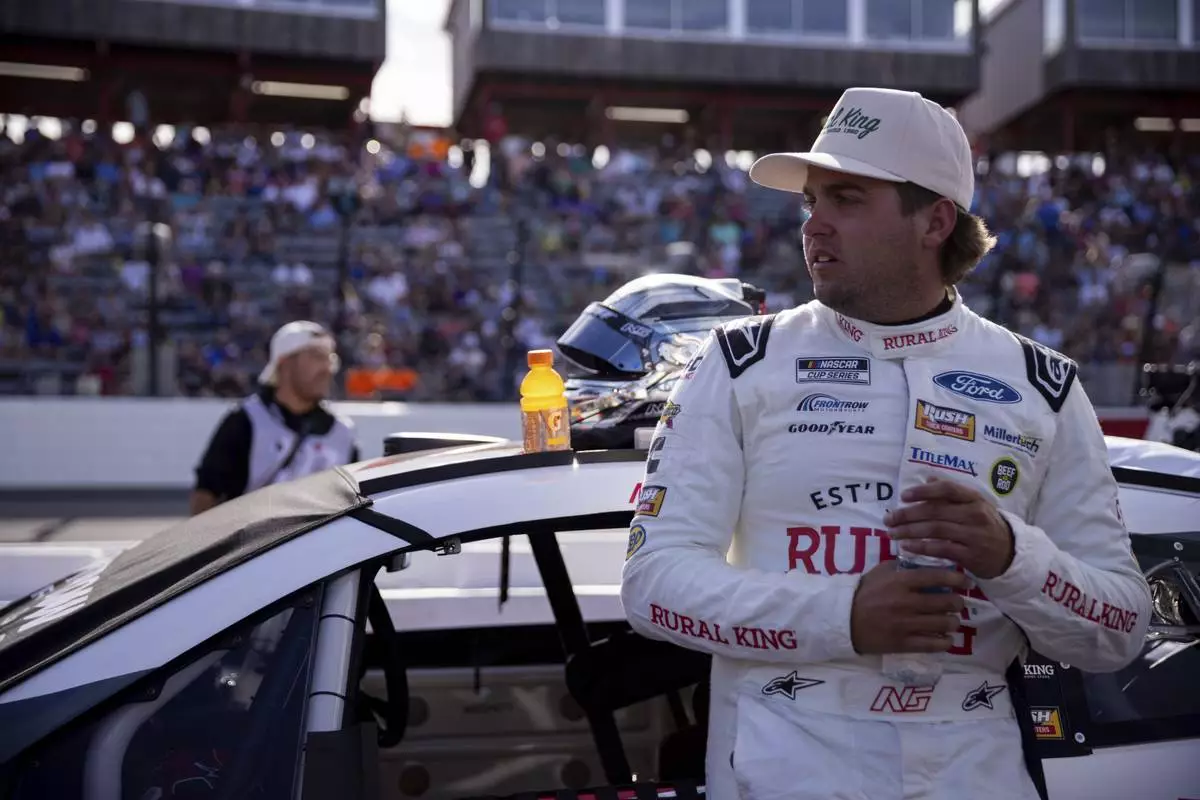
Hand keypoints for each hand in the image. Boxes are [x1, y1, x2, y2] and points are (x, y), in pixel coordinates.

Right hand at [850, 561, 968, 654]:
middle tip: (957, 603)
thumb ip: (902, 567)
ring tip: (952, 621)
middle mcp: (906, 602)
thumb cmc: (863, 593)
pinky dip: (945, 642)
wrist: (843, 620)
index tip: (966, 581)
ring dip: (953, 622)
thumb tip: (925, 562)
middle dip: (958, 602)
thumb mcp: (880, 572)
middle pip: (947, 602)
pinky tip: (946, 639)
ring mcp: (906, 624)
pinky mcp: (903, 643)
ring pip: (944, 624)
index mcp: (900, 582)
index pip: (937, 577)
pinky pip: (934, 644)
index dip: (957, 578)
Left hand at [884, 477, 1014, 579]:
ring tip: (892, 533)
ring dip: (910, 531)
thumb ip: (951, 492)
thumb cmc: (985, 525)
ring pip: (935, 530)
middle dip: (908, 515)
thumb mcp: (974, 504)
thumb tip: (928, 478)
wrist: (1009, 553)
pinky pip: (941, 549)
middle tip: (889, 519)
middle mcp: (975, 515)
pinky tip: (906, 546)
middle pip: (936, 511)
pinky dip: (921, 547)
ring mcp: (973, 536)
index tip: (903, 496)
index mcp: (975, 498)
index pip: (948, 489)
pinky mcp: (970, 555)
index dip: (924, 491)